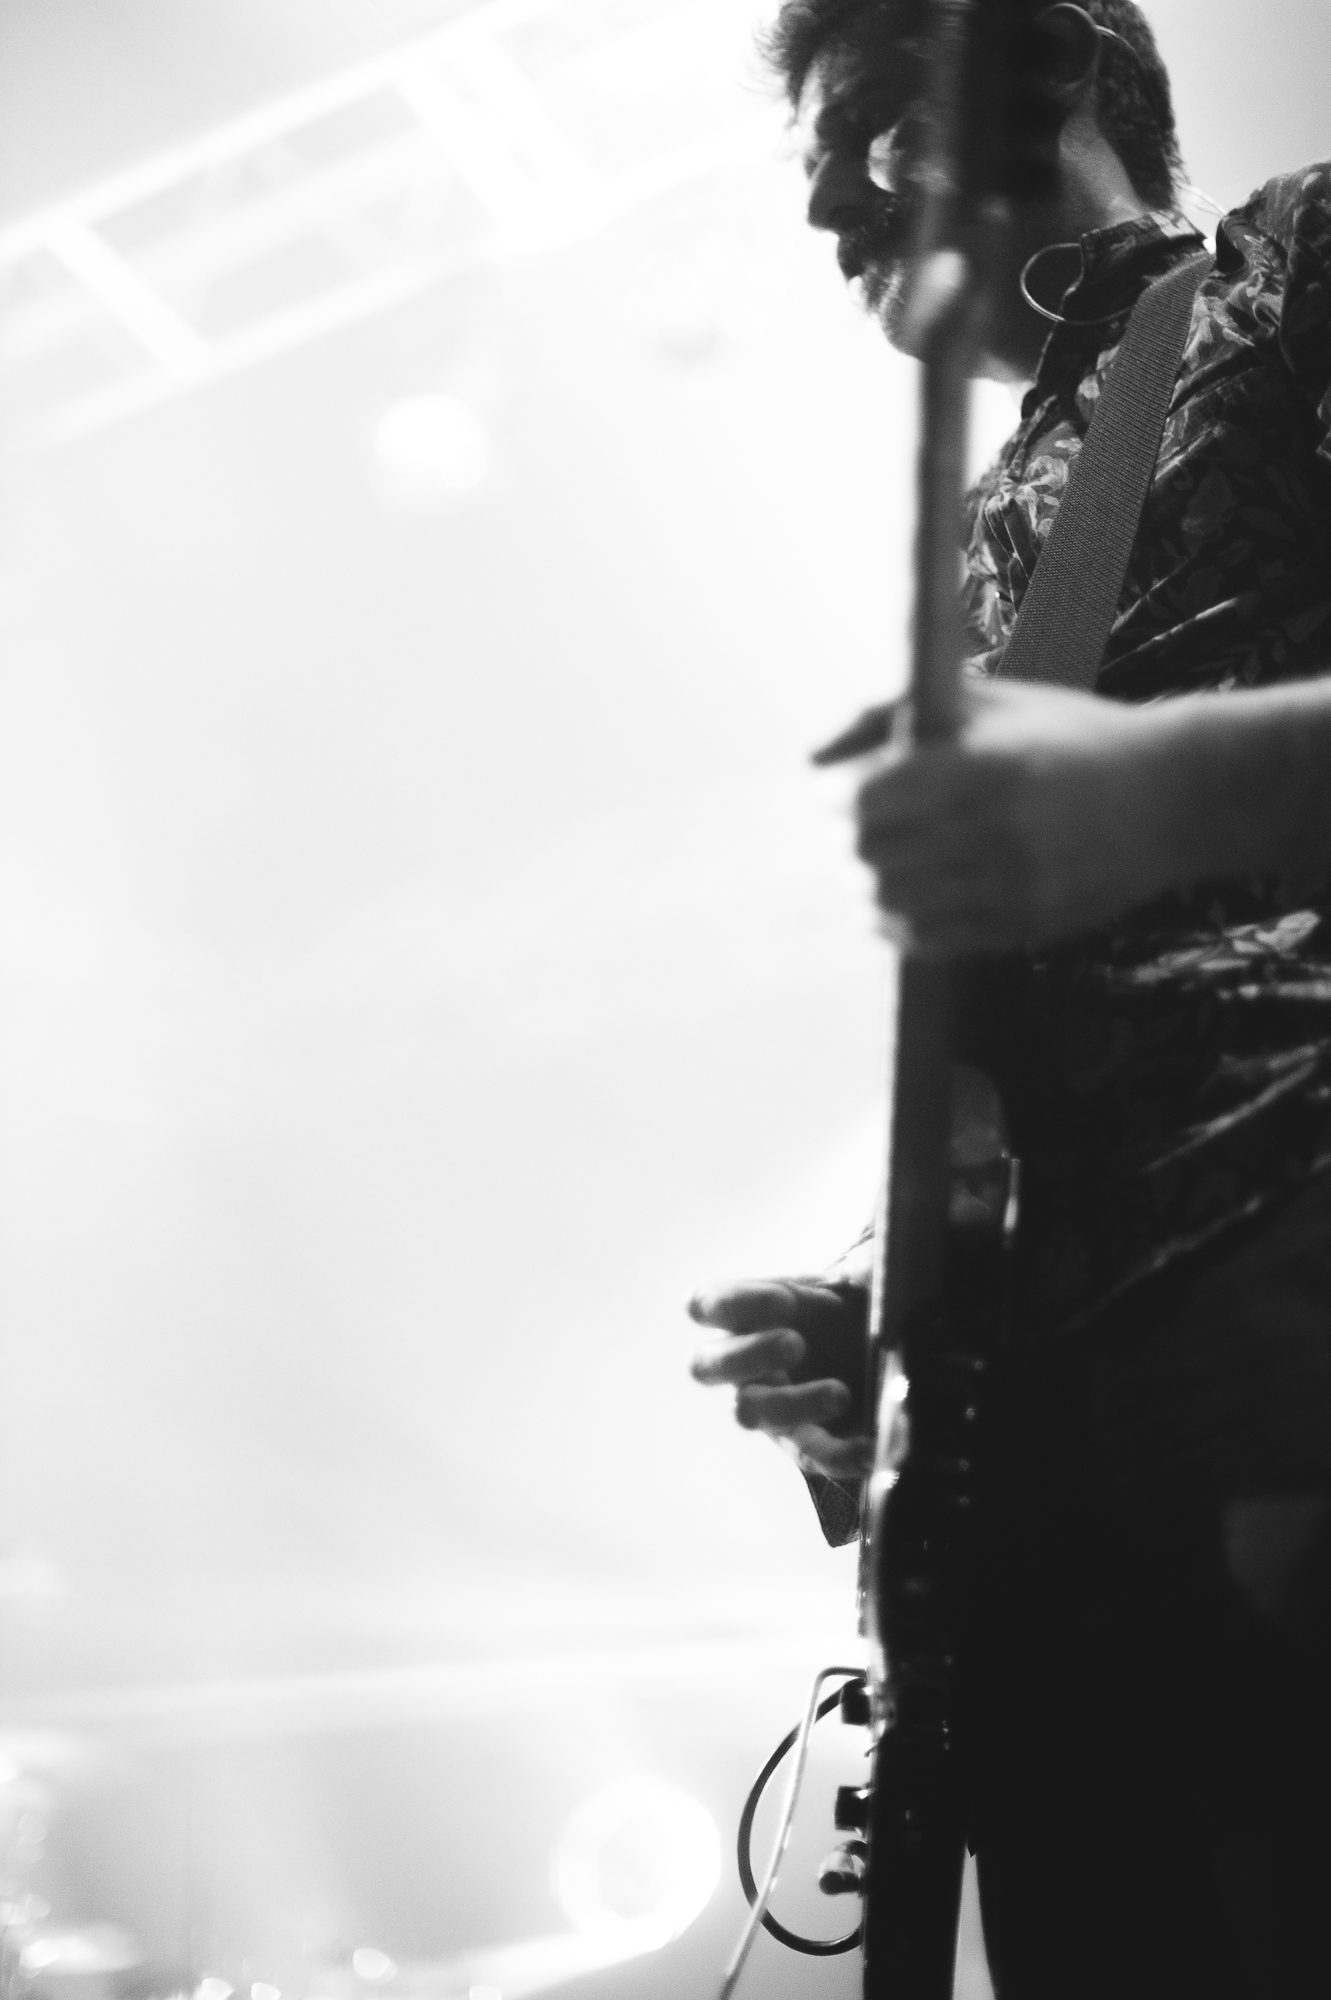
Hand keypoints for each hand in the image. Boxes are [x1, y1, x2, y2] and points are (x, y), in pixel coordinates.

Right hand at [689, 1271, 871, 1478]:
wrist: (889, 1356)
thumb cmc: (859, 1312)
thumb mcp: (860, 1281)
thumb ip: (865, 1267)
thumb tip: (882, 1265)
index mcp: (749, 1315)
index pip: (705, 1305)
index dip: (730, 1304)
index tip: (785, 1302)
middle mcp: (747, 1365)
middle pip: (705, 1365)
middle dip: (747, 1354)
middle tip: (795, 1344)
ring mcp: (770, 1410)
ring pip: (748, 1413)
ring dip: (791, 1403)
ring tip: (841, 1393)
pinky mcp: (806, 1446)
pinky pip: (810, 1456)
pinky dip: (838, 1455)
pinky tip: (869, 1446)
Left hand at [818, 678, 1205, 952]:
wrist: (1172, 796)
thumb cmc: (1066, 736)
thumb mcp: (986, 702)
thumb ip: (889, 716)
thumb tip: (807, 760)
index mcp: (982, 767)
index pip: (866, 800)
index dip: (838, 800)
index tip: (835, 795)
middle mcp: (994, 830)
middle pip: (870, 856)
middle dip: (849, 845)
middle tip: (853, 834)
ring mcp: (1011, 884)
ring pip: (892, 903)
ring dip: (867, 889)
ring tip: (873, 870)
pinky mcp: (1023, 925)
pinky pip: (930, 940)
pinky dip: (898, 925)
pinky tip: (899, 904)